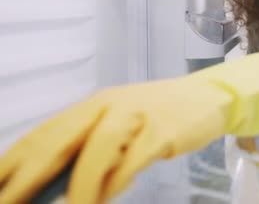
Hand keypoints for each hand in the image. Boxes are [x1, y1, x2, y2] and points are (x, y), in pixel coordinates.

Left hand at [0, 50, 258, 202]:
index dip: (12, 163)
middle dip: (27, 177)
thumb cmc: (160, 114)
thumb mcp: (120, 124)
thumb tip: (55, 188)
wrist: (209, 95)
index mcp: (92, 105)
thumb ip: (89, 148)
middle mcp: (108, 105)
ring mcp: (137, 115)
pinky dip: (116, 181)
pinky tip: (106, 196)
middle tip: (9, 203)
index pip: (41, 135)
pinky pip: (133, 159)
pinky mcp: (163, 130)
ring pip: (96, 150)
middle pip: (58, 141)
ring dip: (78, 188)